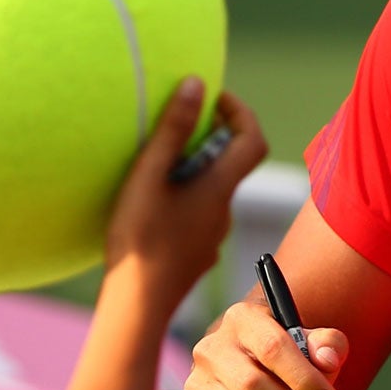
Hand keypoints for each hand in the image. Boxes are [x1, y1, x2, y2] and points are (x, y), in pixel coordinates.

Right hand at [104, 80, 265, 309]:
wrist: (136, 305)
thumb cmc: (140, 238)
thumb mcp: (150, 175)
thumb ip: (174, 129)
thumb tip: (198, 84)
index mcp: (219, 188)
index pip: (253, 140)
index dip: (241, 112)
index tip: (214, 99)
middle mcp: (224, 213)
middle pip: (231, 166)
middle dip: (209, 140)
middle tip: (175, 129)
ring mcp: (211, 238)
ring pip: (212, 194)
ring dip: (194, 174)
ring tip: (155, 170)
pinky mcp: (196, 256)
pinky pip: (198, 218)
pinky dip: (184, 202)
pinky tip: (152, 210)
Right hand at [187, 295, 348, 389]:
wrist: (249, 363)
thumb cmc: (287, 354)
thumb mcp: (311, 339)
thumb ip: (328, 344)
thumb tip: (327, 362)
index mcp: (244, 320)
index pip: (273, 348)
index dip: (305, 379)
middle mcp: (214, 348)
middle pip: (252, 387)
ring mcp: (200, 383)